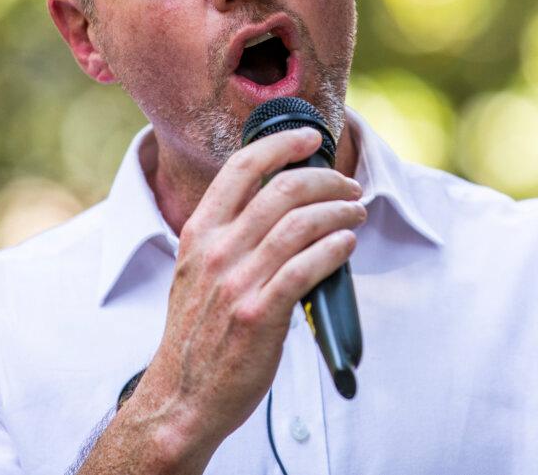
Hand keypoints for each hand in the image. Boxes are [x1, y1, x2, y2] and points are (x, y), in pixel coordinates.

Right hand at [129, 127, 365, 464]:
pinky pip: (308, 267)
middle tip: (349, 186)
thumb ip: (227, 236)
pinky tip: (346, 247)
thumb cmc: (197, 335)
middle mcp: (217, 251)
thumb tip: (276, 203)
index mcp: (199, 234)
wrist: (182, 398)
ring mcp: (238, 282)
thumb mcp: (196, 273)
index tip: (310, 139)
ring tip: (356, 214)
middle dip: (326, 180)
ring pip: (302, 224)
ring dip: (340, 212)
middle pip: (283, 189)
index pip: (241, 167)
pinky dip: (335, 249)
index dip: (281, 144)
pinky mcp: (261, 314)